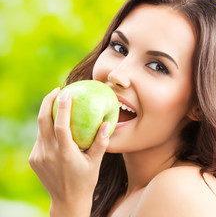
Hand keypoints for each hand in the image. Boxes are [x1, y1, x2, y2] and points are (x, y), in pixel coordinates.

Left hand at [29, 87, 109, 215]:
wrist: (66, 201)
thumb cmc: (85, 180)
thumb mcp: (96, 163)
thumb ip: (101, 143)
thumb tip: (106, 123)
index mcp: (65, 154)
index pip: (60, 125)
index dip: (62, 107)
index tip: (66, 92)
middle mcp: (48, 154)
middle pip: (43, 121)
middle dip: (48, 101)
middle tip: (57, 90)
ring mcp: (38, 156)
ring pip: (40, 128)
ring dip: (47, 113)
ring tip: (56, 103)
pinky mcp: (34, 159)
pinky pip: (39, 138)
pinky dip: (46, 127)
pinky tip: (55, 125)